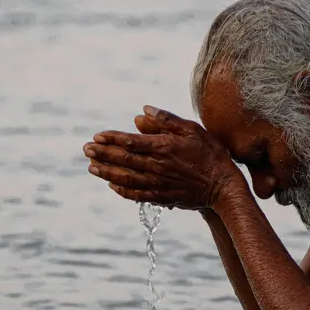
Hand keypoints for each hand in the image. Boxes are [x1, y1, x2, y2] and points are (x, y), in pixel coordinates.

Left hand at [83, 105, 243, 209]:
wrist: (224, 187)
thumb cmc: (210, 154)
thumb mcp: (192, 130)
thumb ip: (166, 120)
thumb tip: (142, 112)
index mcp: (164, 147)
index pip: (131, 142)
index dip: (112, 139)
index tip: (97, 136)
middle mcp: (158, 166)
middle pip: (123, 160)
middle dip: (102, 154)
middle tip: (86, 150)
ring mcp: (158, 184)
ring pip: (126, 178)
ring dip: (106, 172)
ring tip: (91, 167)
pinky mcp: (161, 197)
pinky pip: (136, 195)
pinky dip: (122, 190)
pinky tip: (112, 185)